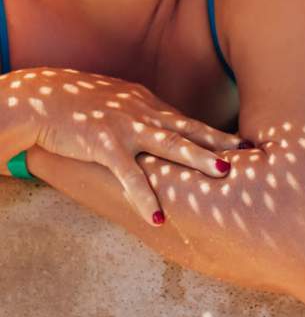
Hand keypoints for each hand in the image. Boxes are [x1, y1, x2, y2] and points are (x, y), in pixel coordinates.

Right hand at [7, 67, 247, 224]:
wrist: (42, 98)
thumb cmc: (79, 104)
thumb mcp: (119, 104)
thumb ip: (145, 117)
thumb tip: (168, 132)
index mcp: (149, 106)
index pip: (190, 123)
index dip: (217, 136)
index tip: (245, 147)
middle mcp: (144, 114)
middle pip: (190, 130)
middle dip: (221, 143)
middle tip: (250, 155)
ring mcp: (126, 128)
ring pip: (169, 145)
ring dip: (198, 159)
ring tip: (224, 174)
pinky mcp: (103, 145)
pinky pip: (128, 175)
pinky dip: (144, 196)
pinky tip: (158, 218)